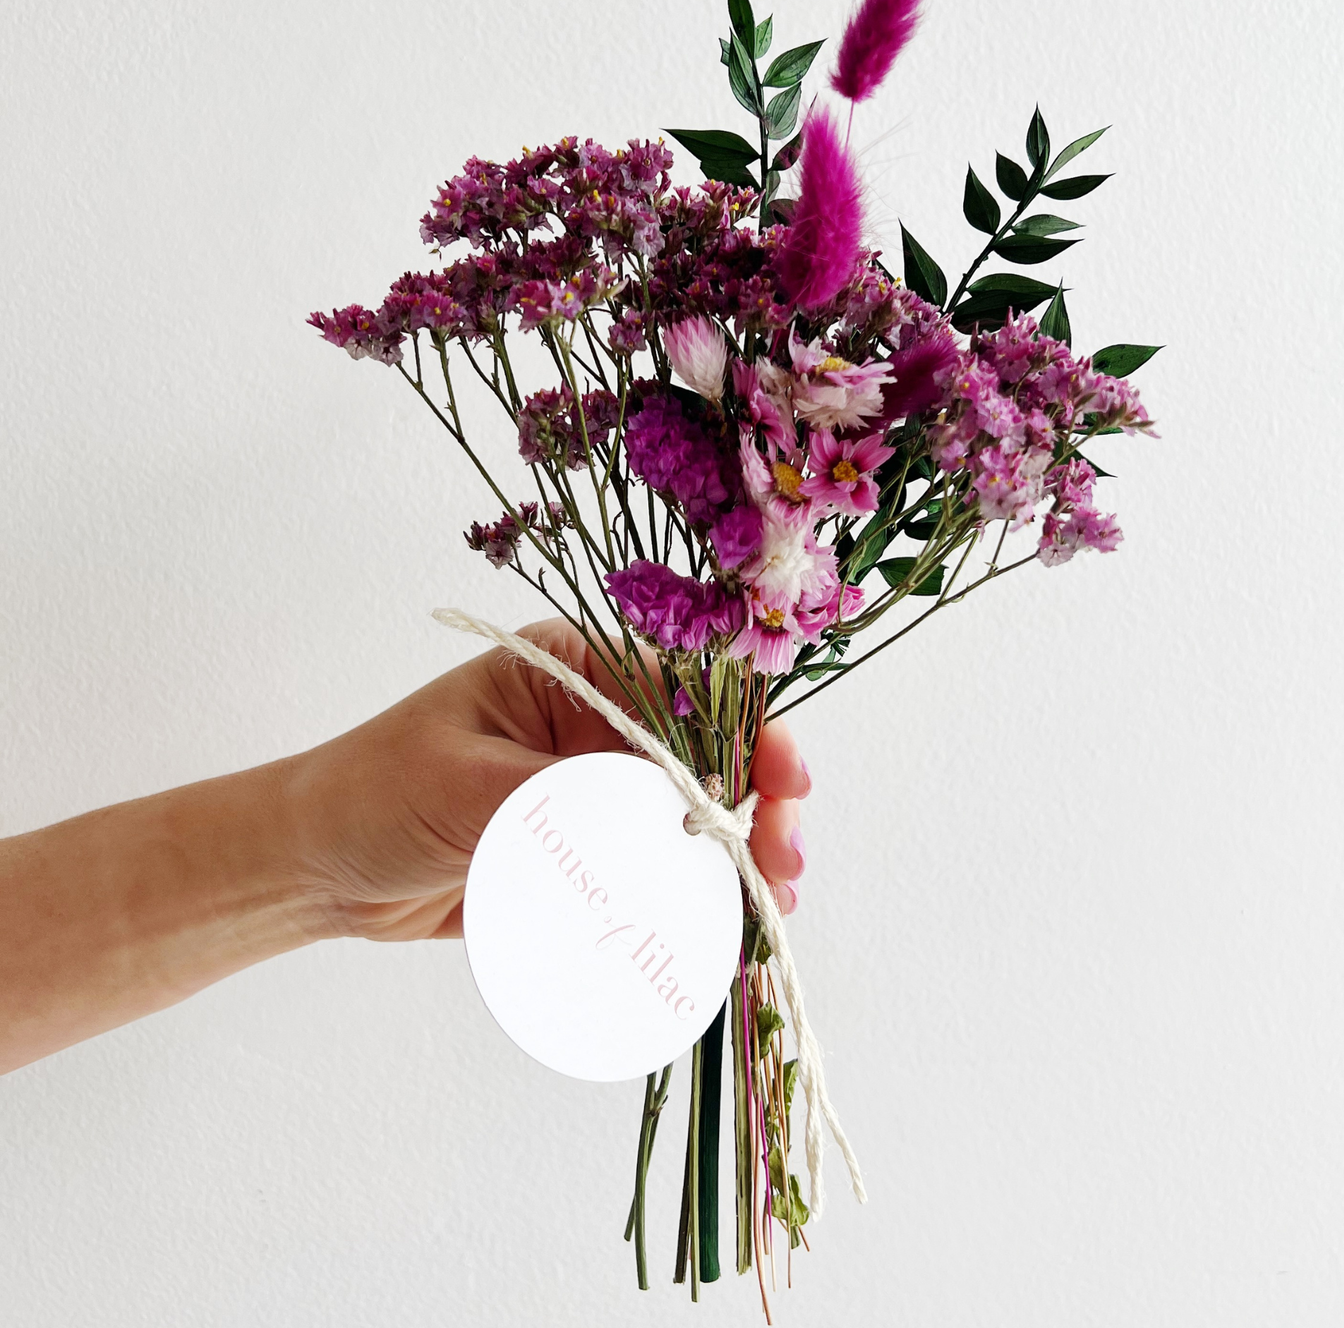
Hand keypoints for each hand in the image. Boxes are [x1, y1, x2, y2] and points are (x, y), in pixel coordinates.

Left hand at [287, 619, 810, 940]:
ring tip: (770, 899)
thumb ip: (566, 802)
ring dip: (740, 851)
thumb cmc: (373, 797)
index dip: (743, 728)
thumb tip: (666, 827)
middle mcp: (595, 720)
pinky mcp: (590, 847)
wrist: (316, 869)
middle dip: (757, 799)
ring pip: (695, 811)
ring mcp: (596, 785)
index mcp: (571, 669)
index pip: (682, 685)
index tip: (779, 779)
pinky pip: (662, 862)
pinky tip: (731, 917)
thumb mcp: (468, 786)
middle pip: (707, 750)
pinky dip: (700, 888)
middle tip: (782, 859)